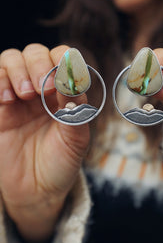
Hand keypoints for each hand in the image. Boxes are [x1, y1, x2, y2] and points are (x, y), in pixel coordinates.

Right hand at [0, 44, 89, 242]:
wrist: (37, 189)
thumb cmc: (61, 162)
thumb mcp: (76, 138)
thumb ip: (76, 108)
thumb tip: (74, 80)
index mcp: (64, 92)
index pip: (63, 58)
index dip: (63, 60)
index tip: (64, 77)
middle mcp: (42, 89)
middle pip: (36, 52)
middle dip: (39, 64)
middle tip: (43, 88)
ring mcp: (19, 96)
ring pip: (12, 59)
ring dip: (19, 70)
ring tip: (26, 94)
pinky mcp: (0, 106)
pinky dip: (0, 81)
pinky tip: (8, 99)